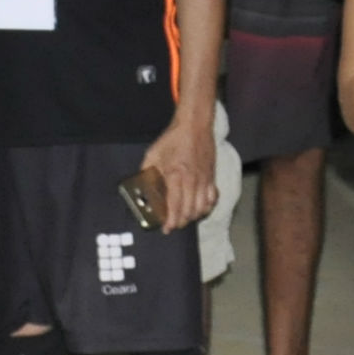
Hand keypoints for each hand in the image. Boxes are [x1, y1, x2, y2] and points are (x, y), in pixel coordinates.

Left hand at [134, 113, 219, 231]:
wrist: (194, 126)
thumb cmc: (172, 139)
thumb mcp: (153, 154)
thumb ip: (147, 173)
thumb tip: (140, 188)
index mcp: (176, 175)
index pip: (174, 205)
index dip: (170, 221)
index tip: (166, 229)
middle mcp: (192, 180)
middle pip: (189, 211)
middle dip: (180, 222)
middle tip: (172, 225)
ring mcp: (204, 179)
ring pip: (202, 208)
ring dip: (193, 217)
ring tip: (184, 218)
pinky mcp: (212, 177)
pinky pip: (213, 199)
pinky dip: (207, 207)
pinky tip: (199, 208)